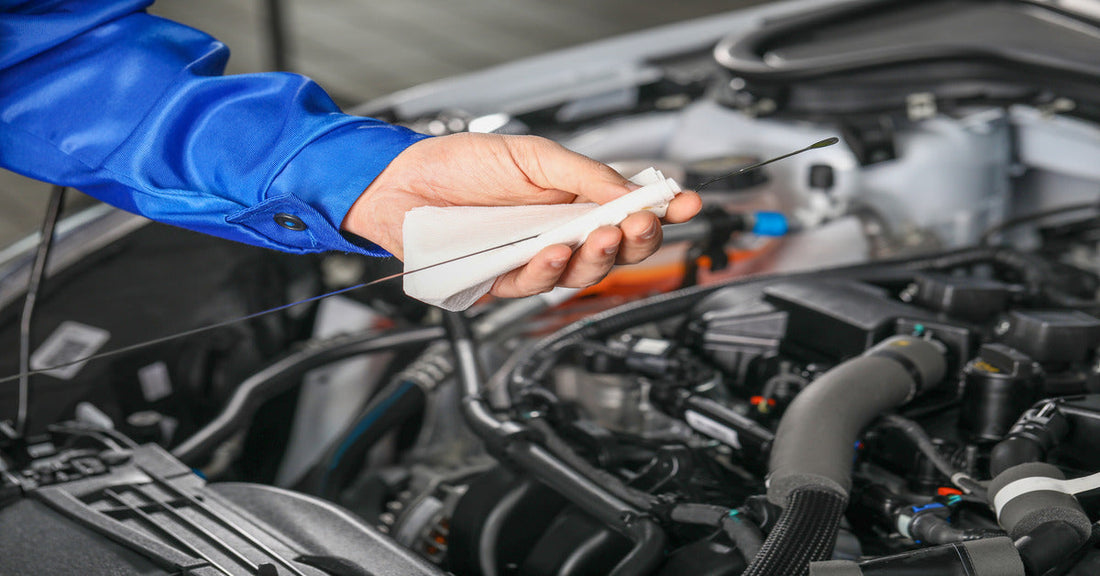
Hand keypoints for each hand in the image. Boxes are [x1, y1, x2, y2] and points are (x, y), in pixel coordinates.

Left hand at [342, 132, 700, 297]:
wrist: (400, 182)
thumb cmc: (460, 165)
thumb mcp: (531, 156)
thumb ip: (582, 175)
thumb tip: (630, 189)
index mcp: (573, 203)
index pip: (627, 213)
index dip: (660, 213)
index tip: (687, 204)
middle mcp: (558, 235)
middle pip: (614, 252)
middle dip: (635, 241)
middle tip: (641, 225)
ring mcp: (530, 261)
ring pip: (579, 275)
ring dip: (596, 258)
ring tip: (602, 235)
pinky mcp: (499, 283)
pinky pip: (532, 286)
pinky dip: (547, 270)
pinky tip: (552, 251)